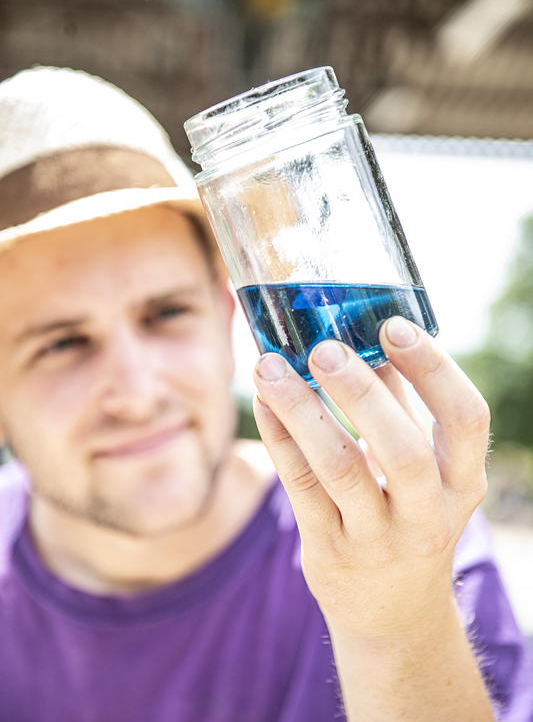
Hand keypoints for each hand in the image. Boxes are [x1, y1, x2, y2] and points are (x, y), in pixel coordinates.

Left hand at [253, 316, 489, 639]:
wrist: (393, 614)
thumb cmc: (407, 516)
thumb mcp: (423, 470)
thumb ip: (400, 406)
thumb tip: (363, 336)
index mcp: (461, 481)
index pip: (466, 419)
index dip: (433, 368)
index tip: (393, 325)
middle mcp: (428, 515)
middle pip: (403, 451)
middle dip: (361, 393)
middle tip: (323, 349)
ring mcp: (378, 539)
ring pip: (339, 468)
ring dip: (301, 410)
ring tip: (271, 366)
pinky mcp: (330, 550)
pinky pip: (299, 486)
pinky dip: (280, 437)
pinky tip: (265, 401)